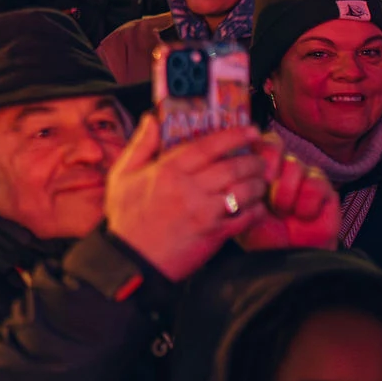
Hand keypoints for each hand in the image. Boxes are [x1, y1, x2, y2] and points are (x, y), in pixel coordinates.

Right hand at [105, 116, 272, 281]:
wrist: (132, 261)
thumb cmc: (126, 219)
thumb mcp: (122, 176)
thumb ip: (141, 145)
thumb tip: (152, 119)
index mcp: (168, 170)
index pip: (208, 145)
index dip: (234, 135)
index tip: (250, 130)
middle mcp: (189, 188)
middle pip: (233, 166)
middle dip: (253, 159)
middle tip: (258, 158)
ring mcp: (204, 212)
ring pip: (244, 190)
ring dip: (257, 183)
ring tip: (258, 180)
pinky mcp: (215, 234)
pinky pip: (246, 217)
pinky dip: (256, 209)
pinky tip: (254, 205)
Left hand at [236, 137, 340, 251]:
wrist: (288, 255)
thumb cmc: (263, 234)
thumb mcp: (242, 210)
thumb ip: (237, 186)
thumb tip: (234, 164)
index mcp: (257, 167)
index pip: (254, 141)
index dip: (252, 153)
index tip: (249, 176)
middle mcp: (280, 166)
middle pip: (273, 143)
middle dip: (267, 168)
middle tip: (266, 194)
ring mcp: (303, 174)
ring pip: (293, 164)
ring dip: (284, 194)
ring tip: (283, 212)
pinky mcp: (325, 188)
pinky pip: (315, 183)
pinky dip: (306, 204)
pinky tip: (303, 216)